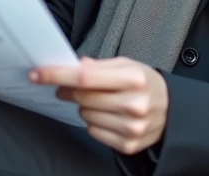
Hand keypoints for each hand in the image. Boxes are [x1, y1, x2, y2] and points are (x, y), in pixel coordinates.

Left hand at [30, 56, 167, 155]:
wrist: (172, 111)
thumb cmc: (145, 83)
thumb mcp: (127, 65)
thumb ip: (98, 65)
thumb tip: (72, 65)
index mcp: (133, 79)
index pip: (84, 77)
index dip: (57, 75)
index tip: (37, 74)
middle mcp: (134, 104)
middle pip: (82, 97)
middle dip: (69, 90)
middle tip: (70, 87)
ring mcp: (131, 127)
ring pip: (85, 115)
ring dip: (86, 107)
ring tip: (103, 101)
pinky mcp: (128, 144)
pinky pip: (93, 132)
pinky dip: (95, 123)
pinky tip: (109, 115)